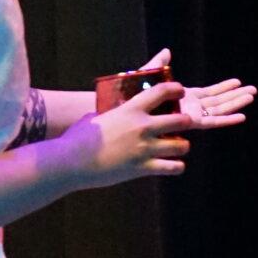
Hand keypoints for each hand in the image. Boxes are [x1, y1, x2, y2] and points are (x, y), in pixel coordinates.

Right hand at [62, 79, 193, 184]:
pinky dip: (176, 167)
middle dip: (186, 122)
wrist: (70, 161)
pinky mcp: (143, 168)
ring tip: (178, 148)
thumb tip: (104, 115)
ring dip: (182, 146)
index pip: (161, 91)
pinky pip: (172, 168)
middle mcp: (142, 127)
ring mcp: (144, 148)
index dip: (176, 89)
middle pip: (181, 120)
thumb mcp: (94, 117)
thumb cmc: (77, 138)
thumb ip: (108, 115)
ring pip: (181, 146)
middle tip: (184, 125)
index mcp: (130, 110)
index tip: (181, 91)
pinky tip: (173, 166)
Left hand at [131, 48, 255, 131]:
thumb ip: (158, 65)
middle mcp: (191, 107)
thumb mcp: (149, 76)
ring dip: (236, 103)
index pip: (209, 93)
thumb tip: (166, 51)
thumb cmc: (132, 98)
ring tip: (252, 96)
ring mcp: (192, 115)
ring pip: (220, 109)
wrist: (126, 112)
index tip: (238, 82)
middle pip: (219, 101)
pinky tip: (241, 116)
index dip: (224, 88)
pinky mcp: (190, 122)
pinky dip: (227, 119)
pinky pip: (212, 121)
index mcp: (184, 97)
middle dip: (236, 96)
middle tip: (253, 91)